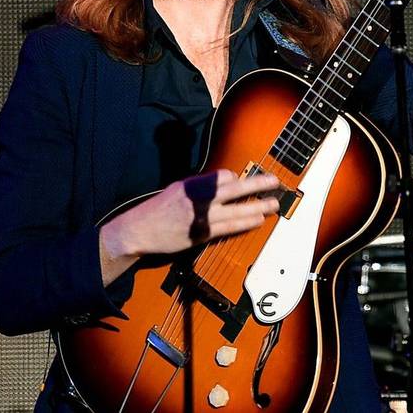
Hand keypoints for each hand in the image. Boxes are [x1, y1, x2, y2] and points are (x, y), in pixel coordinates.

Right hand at [103, 170, 279, 258]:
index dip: (236, 178)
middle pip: (235, 190)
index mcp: (192, 185)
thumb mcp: (177, 188)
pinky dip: (245, 223)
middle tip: (275, 183)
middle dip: (257, 185)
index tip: (243, 181)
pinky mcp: (201, 235)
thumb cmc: (157, 209)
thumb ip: (201, 185)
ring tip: (274, 205)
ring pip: (236, 211)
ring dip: (258, 207)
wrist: (137, 231)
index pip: (223, 177)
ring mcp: (201, 218)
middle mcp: (198, 200)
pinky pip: (228, 228)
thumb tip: (225, 181)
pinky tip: (258, 220)